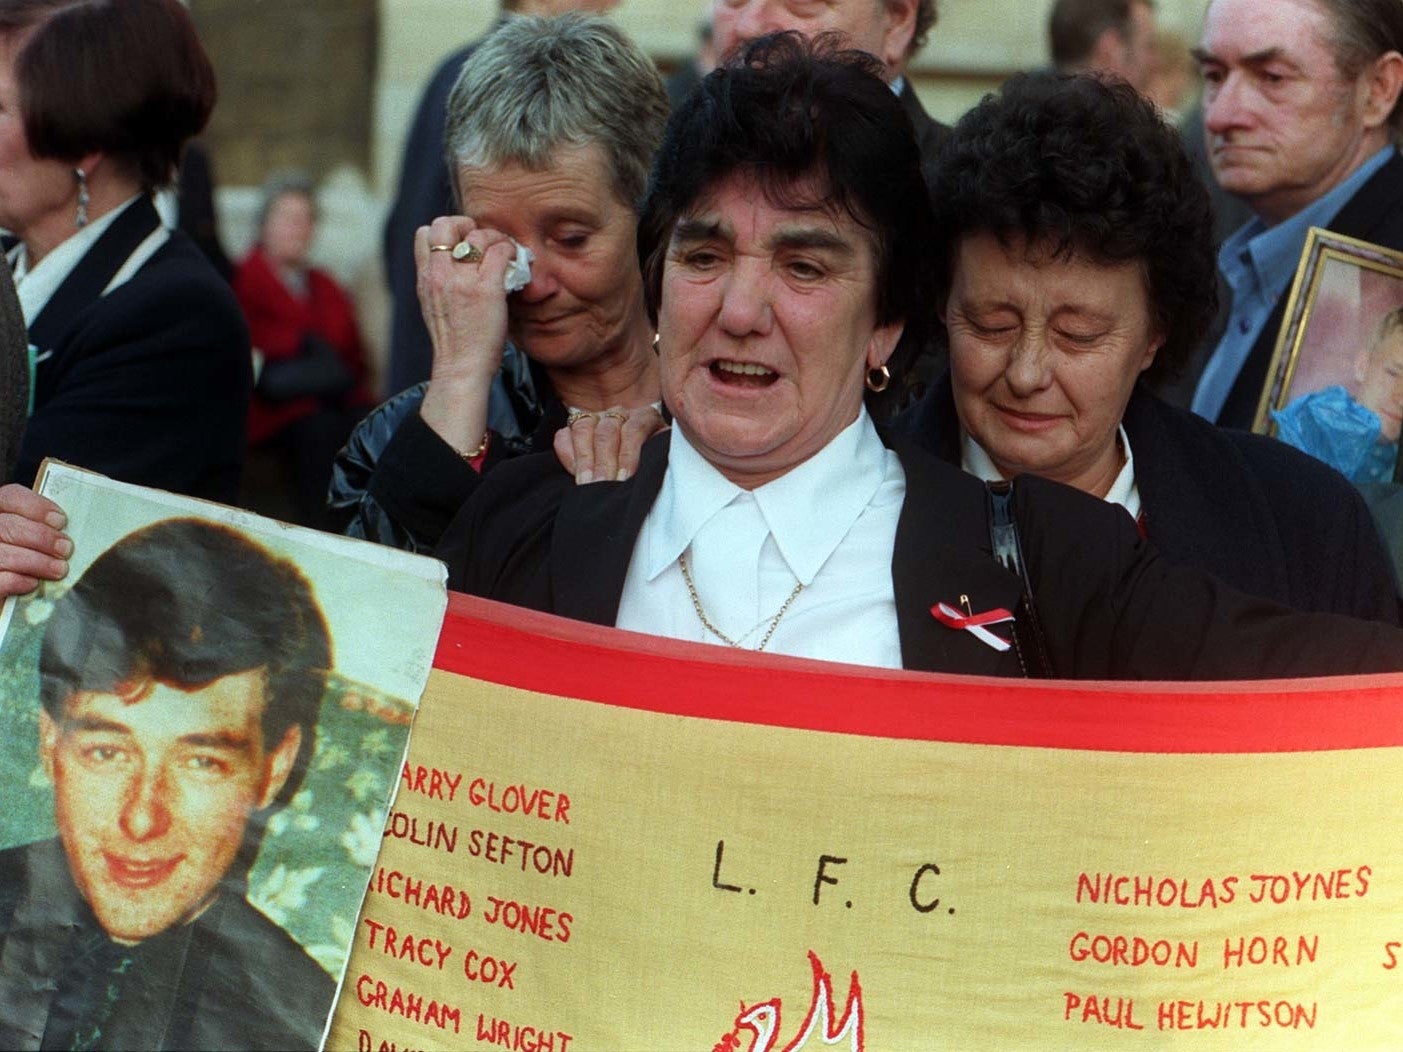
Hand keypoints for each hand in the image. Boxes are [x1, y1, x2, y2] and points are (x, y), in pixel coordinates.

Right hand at [0, 484, 70, 596]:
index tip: (61, 521)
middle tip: (65, 549)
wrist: (4, 593)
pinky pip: (1, 579)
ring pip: (6, 554)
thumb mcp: (24, 536)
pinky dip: (20, 581)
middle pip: (9, 526)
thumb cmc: (15, 561)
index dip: (37, 507)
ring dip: (39, 562)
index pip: (9, 497)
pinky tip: (33, 583)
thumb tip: (64, 530)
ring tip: (59, 569)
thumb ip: (36, 527)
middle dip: (43, 538)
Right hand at [415, 216, 519, 454]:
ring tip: (504, 254)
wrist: (461, 369)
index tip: (464, 245)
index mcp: (425, 278)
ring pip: (477, 235)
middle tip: (484, 243)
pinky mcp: (486, 290)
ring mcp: (462, 281)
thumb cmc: (454, 342)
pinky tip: (515, 264)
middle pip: (445, 224)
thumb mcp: (433, 305)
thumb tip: (456, 263)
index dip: (447, 232)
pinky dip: (510, 252)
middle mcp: (439, 275)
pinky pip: (500, 252)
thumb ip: (439, 281)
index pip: (425, 233)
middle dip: (467, 226)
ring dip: (494, 239)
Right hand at [554, 405, 667, 483]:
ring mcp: (596, 418)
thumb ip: (657, 463)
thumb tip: (649, 478)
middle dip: (604, 462)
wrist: (637, 466)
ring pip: (583, 429)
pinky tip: (574, 473)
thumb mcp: (660, 462)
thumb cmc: (651, 466)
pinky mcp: (575, 428)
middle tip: (602, 485)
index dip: (628, 455)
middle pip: (607, 432)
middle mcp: (620, 414)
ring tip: (586, 483)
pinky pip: (564, 436)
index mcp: (645, 417)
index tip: (624, 478)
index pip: (634, 430)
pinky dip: (567, 455)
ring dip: (584, 459)